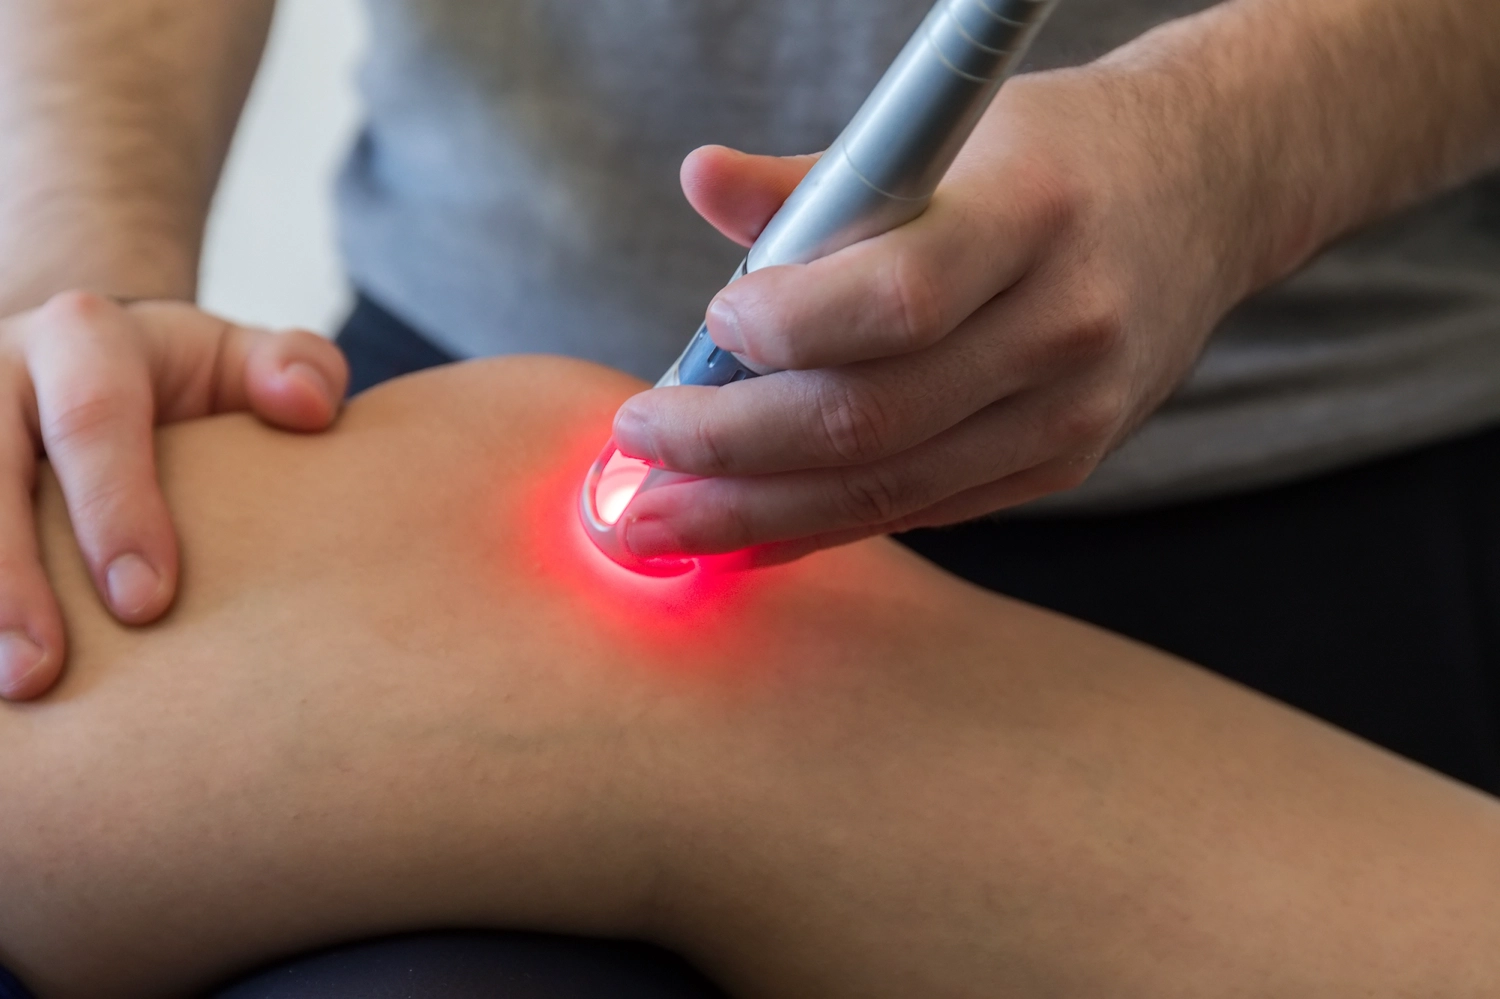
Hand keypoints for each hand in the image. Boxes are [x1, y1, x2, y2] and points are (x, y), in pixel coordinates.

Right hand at [0, 292, 346, 699]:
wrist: (75, 365)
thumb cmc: (179, 389)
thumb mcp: (234, 363)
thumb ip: (292, 370)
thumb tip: (310, 410)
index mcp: (85, 338)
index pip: (94, 417)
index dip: (115, 509)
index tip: (147, 604)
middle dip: (6, 577)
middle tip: (38, 674)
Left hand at [610, 68, 1255, 562]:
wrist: (1204, 194)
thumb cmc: (1052, 156)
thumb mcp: (950, 134)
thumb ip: (817, 181)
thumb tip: (698, 178)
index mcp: (1033, 215)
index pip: (899, 296)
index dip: (787, 327)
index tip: (708, 327)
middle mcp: (1064, 324)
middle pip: (873, 418)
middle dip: (732, 448)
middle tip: (637, 450)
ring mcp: (1070, 410)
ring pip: (889, 487)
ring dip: (756, 514)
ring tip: (657, 521)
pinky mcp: (1061, 462)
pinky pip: (923, 509)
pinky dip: (825, 524)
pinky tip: (748, 532)